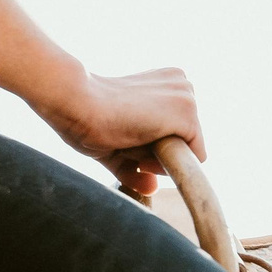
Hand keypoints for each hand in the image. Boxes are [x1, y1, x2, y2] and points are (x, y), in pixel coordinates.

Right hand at [31, 65, 203, 195]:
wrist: (76, 101)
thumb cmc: (87, 117)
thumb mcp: (117, 144)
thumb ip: (135, 164)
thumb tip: (152, 188)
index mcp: (168, 83)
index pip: (177, 129)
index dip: (154, 145)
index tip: (127, 139)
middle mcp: (183, 84)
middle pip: (183, 140)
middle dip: (156, 151)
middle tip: (124, 138)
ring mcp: (187, 98)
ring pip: (187, 150)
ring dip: (158, 157)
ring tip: (128, 137)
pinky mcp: (187, 115)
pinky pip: (194, 157)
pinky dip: (167, 163)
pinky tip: (138, 144)